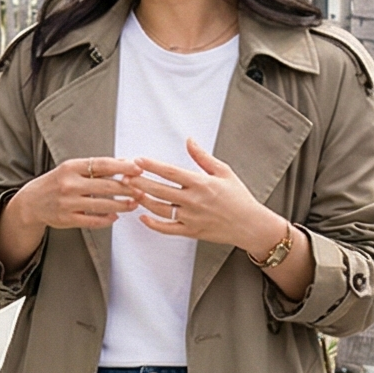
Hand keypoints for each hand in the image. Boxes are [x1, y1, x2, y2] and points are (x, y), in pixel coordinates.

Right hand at [14, 156, 140, 230]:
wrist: (31, 202)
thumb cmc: (56, 182)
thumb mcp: (72, 169)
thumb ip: (96, 166)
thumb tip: (125, 161)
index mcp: (71, 167)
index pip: (102, 164)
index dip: (122, 166)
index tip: (138, 168)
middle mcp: (69, 184)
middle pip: (106, 186)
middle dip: (127, 189)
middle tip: (141, 190)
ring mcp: (68, 203)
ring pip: (102, 205)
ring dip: (121, 205)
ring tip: (133, 204)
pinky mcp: (67, 219)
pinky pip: (92, 220)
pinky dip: (106, 220)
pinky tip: (115, 217)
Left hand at [128, 139, 281, 252]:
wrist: (250, 225)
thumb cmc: (238, 197)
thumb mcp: (224, 171)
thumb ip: (202, 157)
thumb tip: (189, 140)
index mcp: (201, 183)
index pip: (170, 172)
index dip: (151, 166)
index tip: (137, 160)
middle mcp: (193, 201)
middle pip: (159, 190)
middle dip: (139, 182)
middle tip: (123, 176)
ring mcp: (190, 218)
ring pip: (159, 209)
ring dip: (142, 200)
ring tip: (130, 192)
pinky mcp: (190, 232)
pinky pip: (166, 228)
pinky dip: (152, 223)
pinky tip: (142, 216)